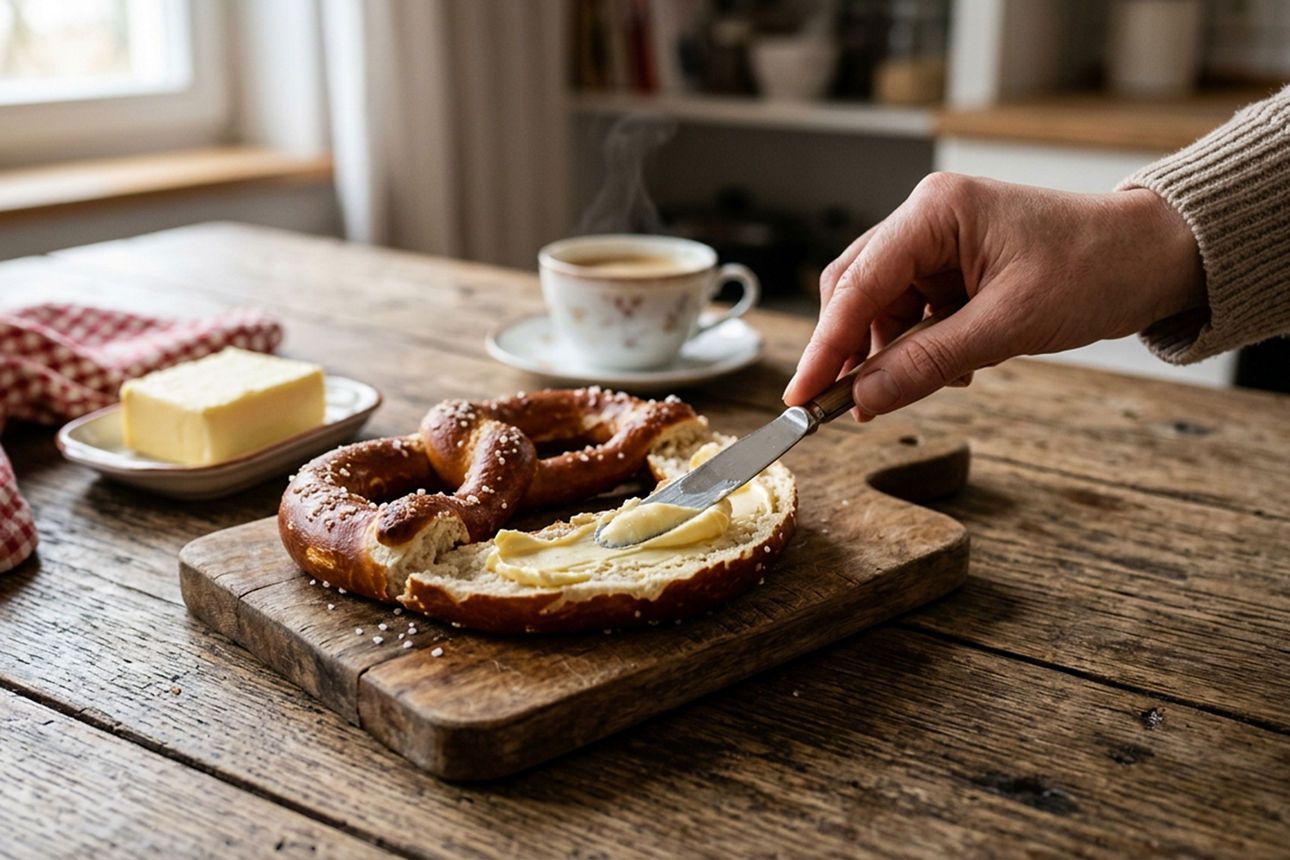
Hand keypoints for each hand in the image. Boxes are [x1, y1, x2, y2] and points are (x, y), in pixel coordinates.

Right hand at [782, 173, 1204, 418]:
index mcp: (936, 212)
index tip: (801, 393)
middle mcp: (927, 219)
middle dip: (854, 351)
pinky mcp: (954, 266)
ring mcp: (939, 242)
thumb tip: (865, 399)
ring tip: (928, 384)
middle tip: (848, 405)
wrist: (1155, 256)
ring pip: (882, 307)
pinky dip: (920, 347)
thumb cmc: (1097, 269)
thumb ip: (929, 362)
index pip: (857, 284)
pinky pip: (913, 313)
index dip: (825, 345)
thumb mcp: (1010, 326)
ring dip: (893, 353)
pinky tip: (953, 368)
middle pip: (857, 291)